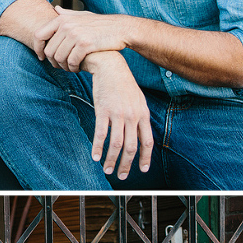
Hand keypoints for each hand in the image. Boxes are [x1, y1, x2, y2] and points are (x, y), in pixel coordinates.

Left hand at [37, 7, 128, 71]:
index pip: (38, 35)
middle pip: (49, 51)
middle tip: (61, 66)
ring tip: (70, 67)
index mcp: (62, 19)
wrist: (120, 29)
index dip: (37, 49)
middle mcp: (67, 26)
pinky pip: (72, 61)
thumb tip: (55, 9)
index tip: (42, 57)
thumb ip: (67, 14)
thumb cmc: (100, 24)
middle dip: (53, 61)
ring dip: (64, 66)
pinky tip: (78, 68)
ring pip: (59, 58)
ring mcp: (76, 35)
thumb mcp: (83, 15)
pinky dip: (74, 68)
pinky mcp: (85, 44)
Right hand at [84, 52, 152, 179]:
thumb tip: (139, 133)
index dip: (145, 157)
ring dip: (112, 160)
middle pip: (131, 147)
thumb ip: (140, 117)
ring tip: (107, 169)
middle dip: (126, 164)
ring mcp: (118, 114)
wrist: (111, 67)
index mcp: (143, 114)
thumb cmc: (123, 84)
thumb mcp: (138, 99)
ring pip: (116, 144)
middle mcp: (132, 116)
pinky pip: (101, 134)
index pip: (147, 141)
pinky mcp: (103, 110)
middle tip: (121, 175)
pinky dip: (98, 147)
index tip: (142, 170)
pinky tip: (95, 156)